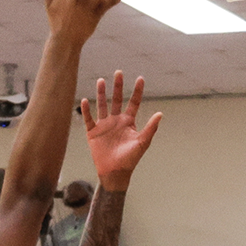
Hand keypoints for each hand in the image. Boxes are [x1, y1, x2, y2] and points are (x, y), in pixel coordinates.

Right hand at [80, 72, 162, 192]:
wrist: (115, 173)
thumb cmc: (130, 159)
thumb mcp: (142, 142)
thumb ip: (150, 128)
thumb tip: (161, 113)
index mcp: (128, 122)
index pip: (134, 102)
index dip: (137, 91)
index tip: (140, 78)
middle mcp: (116, 121)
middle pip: (117, 99)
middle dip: (118, 86)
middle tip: (119, 72)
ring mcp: (104, 125)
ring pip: (102, 105)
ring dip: (101, 93)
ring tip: (101, 80)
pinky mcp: (93, 133)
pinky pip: (89, 119)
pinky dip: (86, 110)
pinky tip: (85, 101)